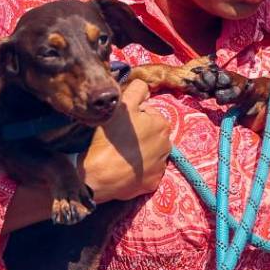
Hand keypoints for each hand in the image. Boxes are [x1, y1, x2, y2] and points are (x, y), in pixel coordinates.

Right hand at [81, 80, 170, 201]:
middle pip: (151, 133)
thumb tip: (145, 87)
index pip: (148, 114)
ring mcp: (161, 166)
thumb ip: (137, 90)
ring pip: (150, 152)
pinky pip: (147, 172)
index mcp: (162, 125)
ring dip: (140, 151)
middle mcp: (167, 145)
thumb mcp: (122, 105)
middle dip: (139, 134)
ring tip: (121, 154)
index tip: (121, 123)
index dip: (134, 116)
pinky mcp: (153, 182)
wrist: (101, 175)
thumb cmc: (112, 138)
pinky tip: (126, 168)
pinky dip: (139, 170)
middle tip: (120, 139)